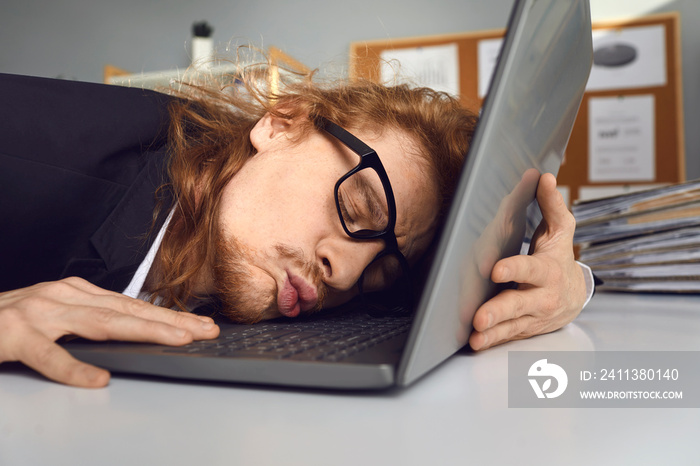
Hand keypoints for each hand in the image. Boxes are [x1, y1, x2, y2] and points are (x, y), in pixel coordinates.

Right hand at [0, 277, 219, 386]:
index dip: (168, 315)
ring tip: (176, 341)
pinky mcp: (15, 336)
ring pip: (102, 325)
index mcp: (75, 293)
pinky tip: (99, 380)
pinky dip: (75, 369)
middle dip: (171, 322)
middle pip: (128, 311)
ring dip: (145, 332)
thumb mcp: (55, 313)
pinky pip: (50, 356)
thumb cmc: (8, 321)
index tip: (199, 324)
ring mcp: (40, 314)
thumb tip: (131, 330)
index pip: (132, 305)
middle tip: (204, 331)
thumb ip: (88, 319)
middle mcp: (63, 296)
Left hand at [469, 173, 585, 349]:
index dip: (515, 268)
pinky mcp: (522, 328)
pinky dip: (492, 341)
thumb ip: (551, 205)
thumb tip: (543, 178)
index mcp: (548, 270)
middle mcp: (541, 296)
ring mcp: (532, 316)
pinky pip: (506, 336)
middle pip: (519, 304)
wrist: (575, 295)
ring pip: (511, 325)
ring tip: (475, 334)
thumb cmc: (559, 257)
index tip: (496, 270)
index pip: (531, 268)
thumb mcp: (560, 231)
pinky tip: (476, 344)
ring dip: (492, 331)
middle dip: (499, 310)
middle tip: (480, 316)